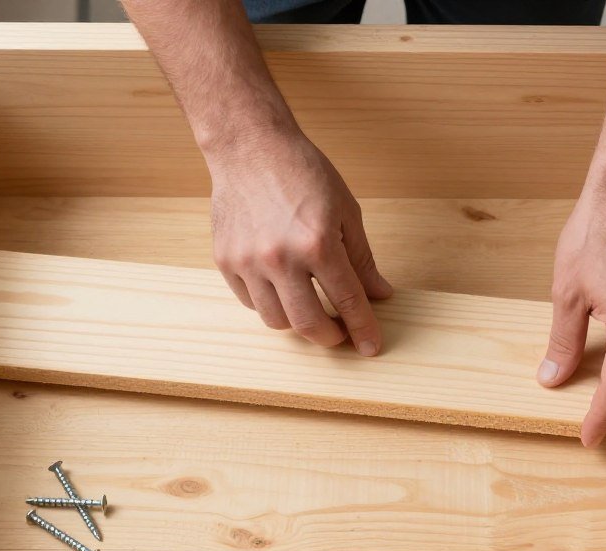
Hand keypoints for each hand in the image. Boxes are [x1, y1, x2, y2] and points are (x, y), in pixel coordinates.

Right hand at [207, 128, 392, 354]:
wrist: (249, 147)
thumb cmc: (302, 173)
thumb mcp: (346, 211)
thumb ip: (362, 259)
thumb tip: (379, 294)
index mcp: (317, 243)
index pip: (348, 301)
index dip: (363, 329)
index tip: (371, 347)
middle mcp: (280, 258)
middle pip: (309, 324)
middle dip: (330, 336)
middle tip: (340, 333)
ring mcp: (248, 261)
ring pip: (276, 320)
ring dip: (298, 322)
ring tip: (309, 306)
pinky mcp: (225, 261)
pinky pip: (250, 303)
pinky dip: (270, 304)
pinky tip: (282, 288)